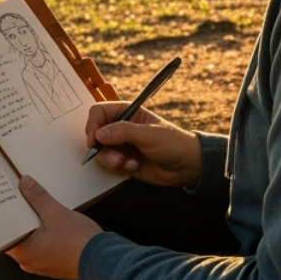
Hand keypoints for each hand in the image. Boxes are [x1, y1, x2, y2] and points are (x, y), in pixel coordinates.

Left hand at [6, 175, 101, 279]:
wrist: (104, 262)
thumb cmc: (79, 242)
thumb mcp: (56, 213)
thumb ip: (38, 197)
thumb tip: (24, 183)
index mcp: (24, 252)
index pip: (3, 232)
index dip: (2, 214)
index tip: (3, 199)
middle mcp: (28, 261)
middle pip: (16, 234)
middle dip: (18, 215)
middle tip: (17, 195)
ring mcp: (41, 263)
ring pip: (29, 238)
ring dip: (31, 222)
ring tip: (33, 203)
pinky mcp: (53, 262)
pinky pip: (41, 244)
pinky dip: (41, 231)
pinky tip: (48, 218)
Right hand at [84, 101, 202, 187]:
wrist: (187, 166)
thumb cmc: (174, 143)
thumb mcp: (149, 134)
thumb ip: (123, 132)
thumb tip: (100, 133)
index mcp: (128, 113)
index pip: (100, 112)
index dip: (93, 124)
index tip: (94, 138)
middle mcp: (122, 128)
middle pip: (96, 133)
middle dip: (102, 147)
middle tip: (113, 155)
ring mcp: (122, 145)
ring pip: (101, 151)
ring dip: (111, 159)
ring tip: (126, 163)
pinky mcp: (124, 161)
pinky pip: (110, 164)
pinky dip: (118, 167)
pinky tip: (134, 167)